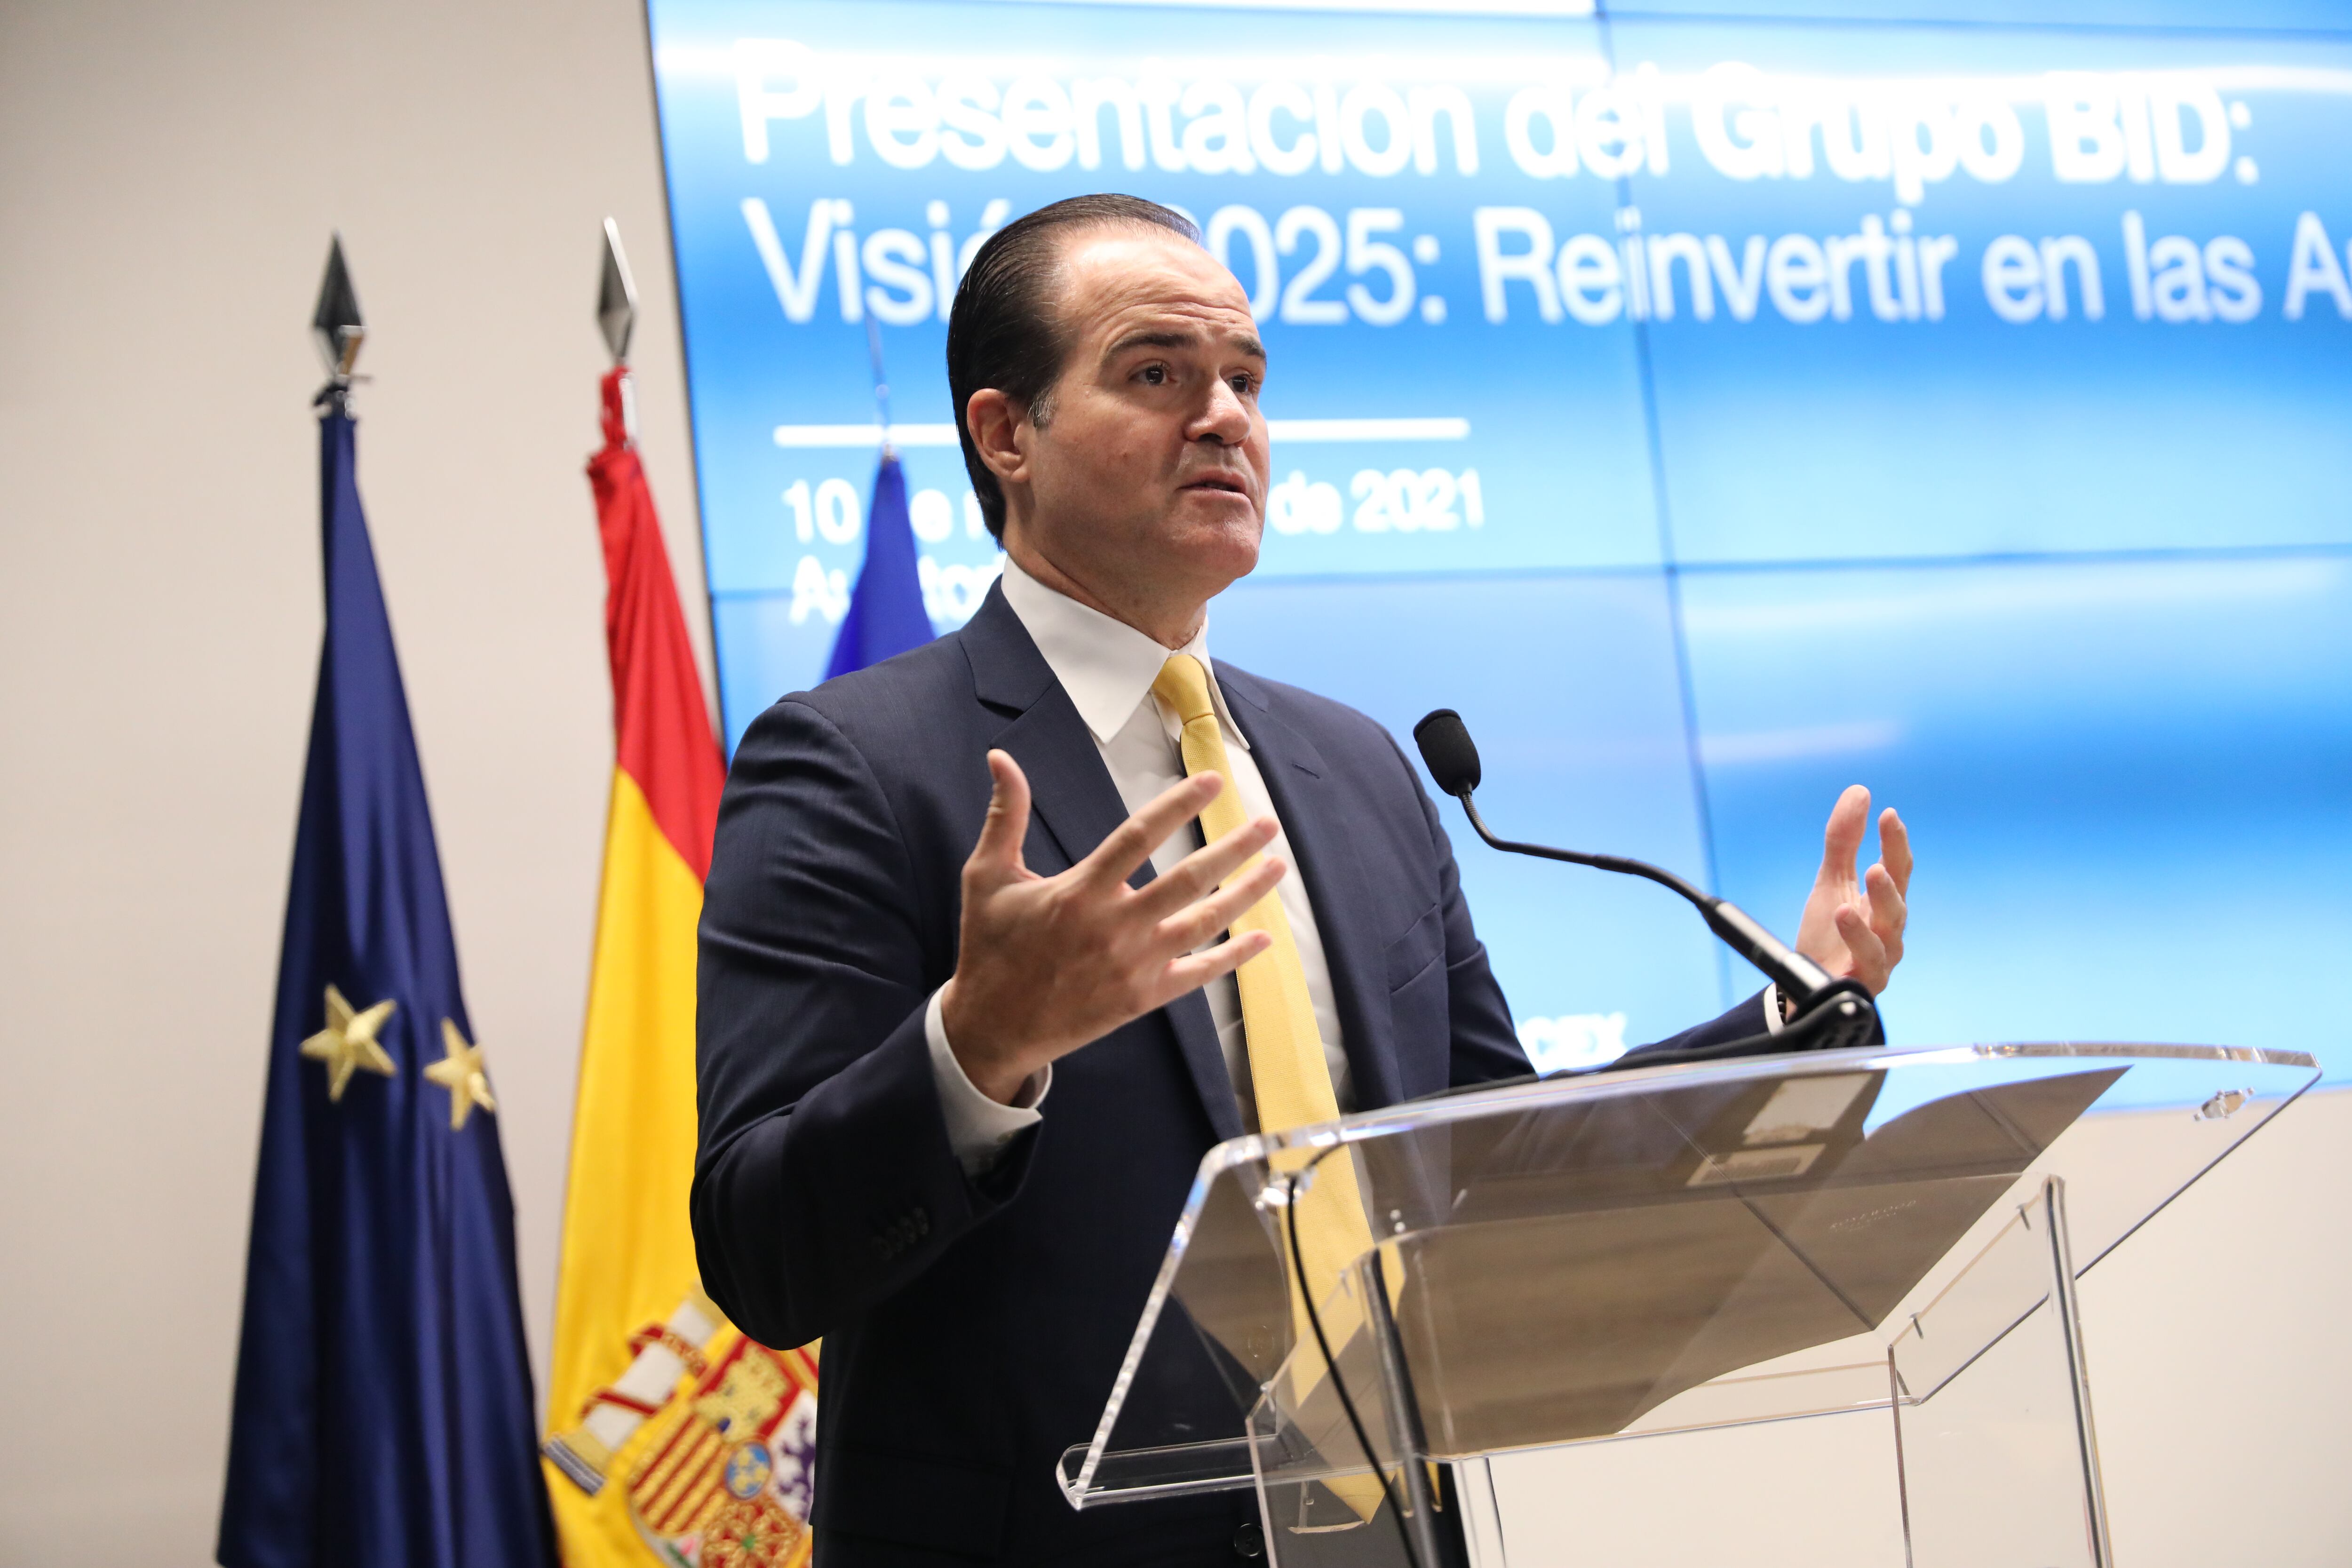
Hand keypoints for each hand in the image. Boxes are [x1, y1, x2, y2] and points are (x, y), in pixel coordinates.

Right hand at [940, 750, 1283, 1103]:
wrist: (993, 1027)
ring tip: (1277, 866)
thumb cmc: (991, 947)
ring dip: (1245, 894)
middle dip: (1233, 848)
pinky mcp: (1144, 999)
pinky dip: (1233, 958)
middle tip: (1267, 824)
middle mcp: (1115, 926)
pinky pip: (1199, 975)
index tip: (1213, 782)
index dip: (1179, 804)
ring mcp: (1134, 965)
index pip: (1139, 835)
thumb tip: (1000, 758)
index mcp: (1080, 892)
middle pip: (1188, 878)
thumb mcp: (986, 877)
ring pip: (1203, 923)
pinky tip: (1263, 940)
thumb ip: (1004, 817)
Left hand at [1793, 785, 1910, 995]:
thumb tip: (1860, 792)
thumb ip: (1843, 841)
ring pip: (1889, 933)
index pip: (1897, 868)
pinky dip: (1858, 939)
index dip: (1895, 842)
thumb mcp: (1830, 881)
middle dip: (1893, 875)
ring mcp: (1880, 957)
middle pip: (1898, 900)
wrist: (1805, 985)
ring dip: (1881, 903)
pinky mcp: (1865, 982)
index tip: (1888, 814)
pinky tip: (1842, 915)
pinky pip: (1869, 962)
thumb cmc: (1827, 933)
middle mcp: (1888, 929)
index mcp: (1882, 902)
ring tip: (1866, 878)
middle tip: (1880, 854)